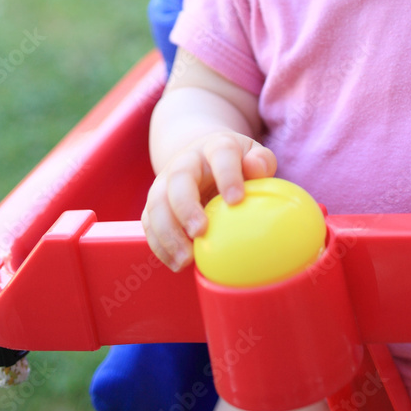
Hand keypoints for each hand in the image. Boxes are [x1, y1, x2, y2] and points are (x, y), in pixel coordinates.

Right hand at [142, 131, 276, 270]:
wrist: (203, 158)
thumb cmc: (236, 163)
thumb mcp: (252, 155)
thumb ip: (261, 161)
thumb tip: (256, 168)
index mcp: (215, 147)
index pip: (220, 153)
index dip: (227, 175)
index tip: (236, 201)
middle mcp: (186, 161)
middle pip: (179, 178)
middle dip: (186, 206)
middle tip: (200, 232)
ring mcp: (166, 181)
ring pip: (157, 203)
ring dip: (168, 233)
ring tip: (186, 259)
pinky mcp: (155, 203)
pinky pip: (149, 223)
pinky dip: (159, 245)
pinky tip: (176, 263)